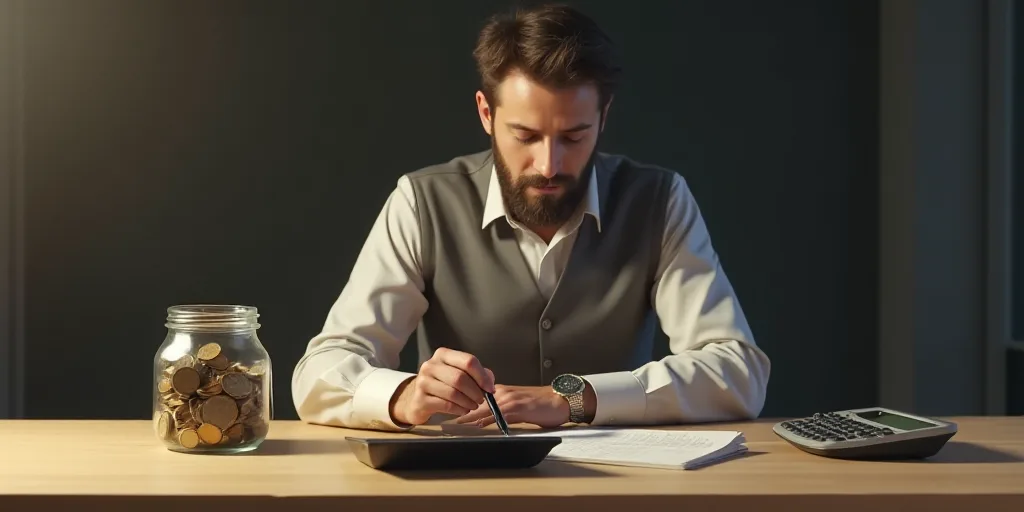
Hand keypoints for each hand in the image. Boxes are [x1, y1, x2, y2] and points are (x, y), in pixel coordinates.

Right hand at [389, 347, 494, 425]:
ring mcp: (423, 382)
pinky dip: (459, 409)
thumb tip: (489, 383)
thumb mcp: (460, 374)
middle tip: (482, 400)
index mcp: (443, 354)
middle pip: (460, 378)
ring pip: (453, 393)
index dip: (482, 376)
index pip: (468, 361)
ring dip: (468, 402)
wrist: (419, 399)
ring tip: (473, 406)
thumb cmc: (444, 385)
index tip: (490, 388)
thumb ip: (477, 375)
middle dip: (475, 391)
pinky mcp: (420, 399)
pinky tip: (463, 410)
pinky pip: (446, 405)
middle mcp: (430, 365)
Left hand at [454, 385, 568, 428]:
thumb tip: (485, 420)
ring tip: (454, 426)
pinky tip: (476, 426)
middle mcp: (501, 392)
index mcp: (500, 391)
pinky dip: (485, 421)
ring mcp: (508, 399)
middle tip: (446, 421)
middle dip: (460, 412)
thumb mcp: (517, 406)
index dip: (462, 405)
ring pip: (483, 408)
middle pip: (475, 402)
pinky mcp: (517, 407)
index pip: (475, 398)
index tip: (448, 414)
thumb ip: (501, 411)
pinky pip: (497, 415)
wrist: (560, 400)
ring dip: (468, 417)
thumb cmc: (541, 405)